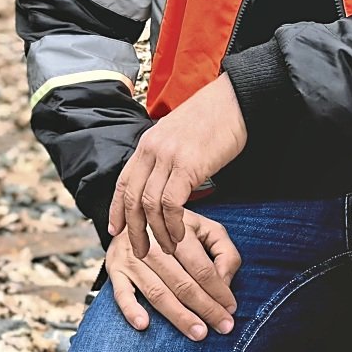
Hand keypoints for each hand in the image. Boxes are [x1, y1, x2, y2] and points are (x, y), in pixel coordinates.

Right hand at [106, 211, 243, 340]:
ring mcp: (131, 258)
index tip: (231, 309)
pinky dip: (131, 309)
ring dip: (178, 316)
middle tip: (223, 327)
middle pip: (181, 283)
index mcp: (177, 231)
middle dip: (205, 308)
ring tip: (198, 333)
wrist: (134, 215)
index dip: (218, 290)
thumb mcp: (205, 229)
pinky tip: (144, 325)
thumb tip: (224, 283)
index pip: (201, 267)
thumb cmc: (175, 230)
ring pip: (157, 292)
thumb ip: (224, 252)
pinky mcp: (115, 270)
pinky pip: (121, 293)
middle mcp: (152, 244)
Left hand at [110, 74, 247, 258]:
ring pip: (150, 204)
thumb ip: (166, 158)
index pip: (124, 182)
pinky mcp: (188, 165)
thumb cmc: (214, 119)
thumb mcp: (179, 136)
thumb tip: (164, 183)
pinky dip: (173, 223)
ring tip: (167, 248)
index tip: (116, 230)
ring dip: (156, 232)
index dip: (117, 209)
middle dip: (133, 229)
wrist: (235, 100)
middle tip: (139, 252)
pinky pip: (171, 203)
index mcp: (147, 143)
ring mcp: (168, 157)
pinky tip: (180, 234)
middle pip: (132, 197)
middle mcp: (152, 150)